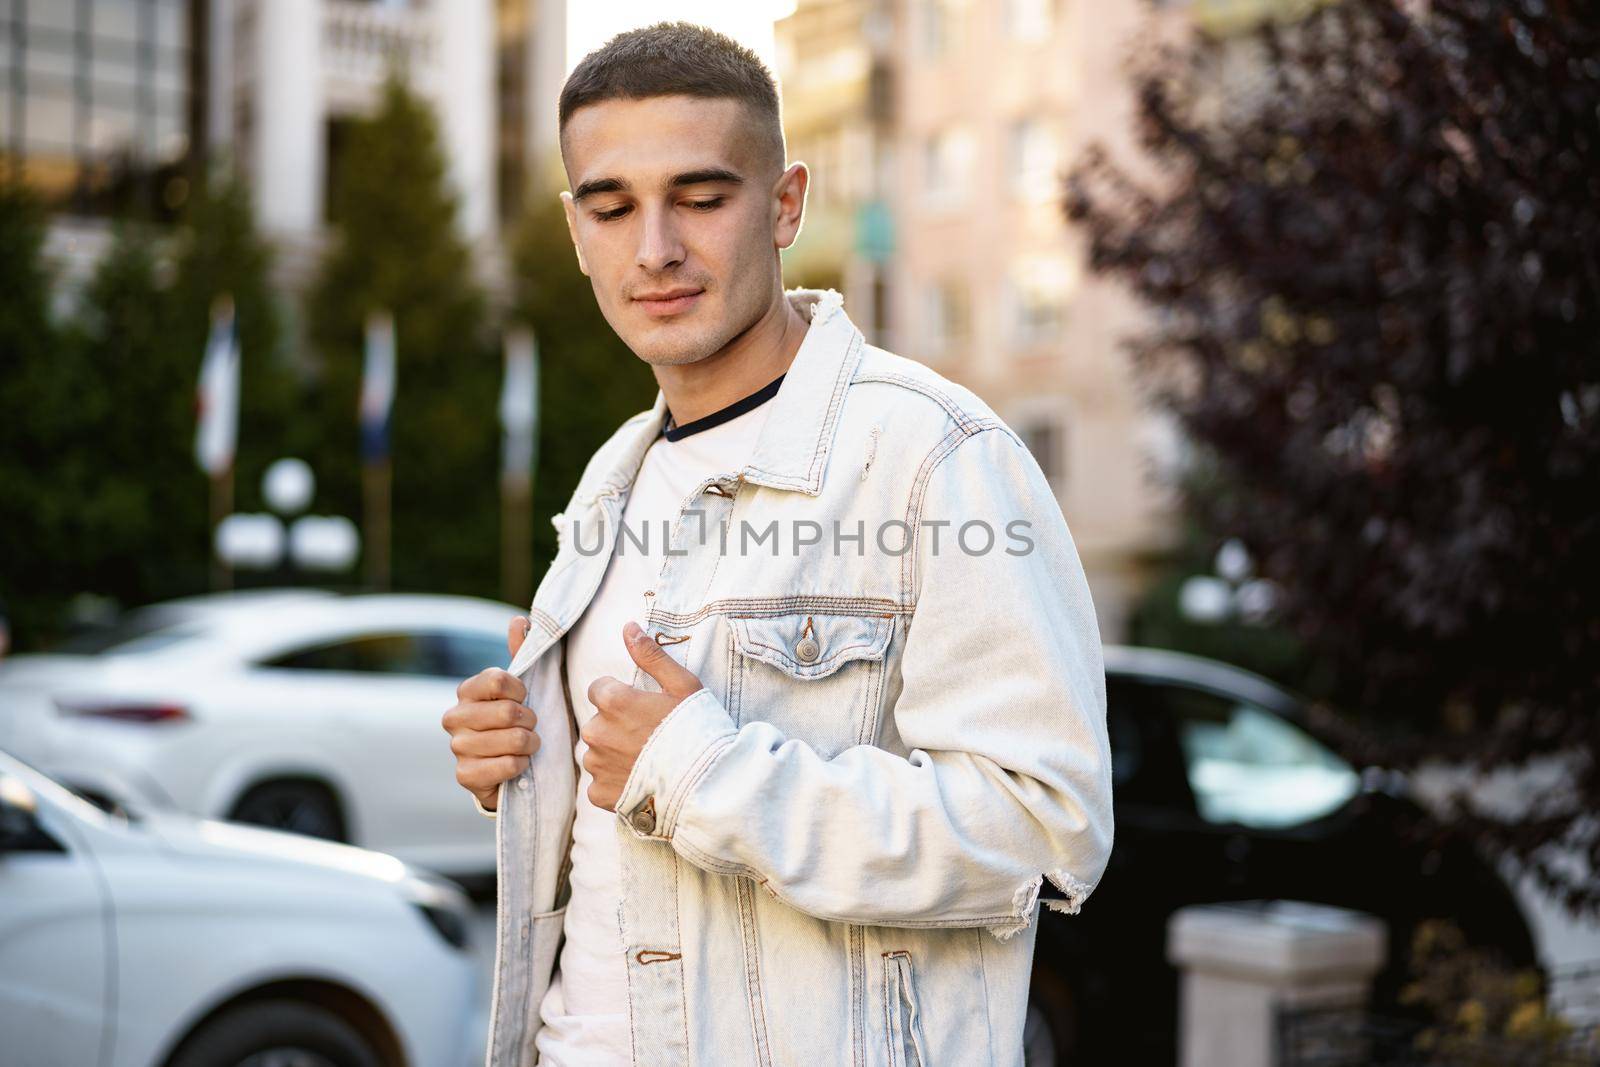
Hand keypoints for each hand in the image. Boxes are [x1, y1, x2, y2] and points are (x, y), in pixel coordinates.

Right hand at [441, 615, 540, 812]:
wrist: (509, 768)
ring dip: (529, 745)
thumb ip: (521, 653)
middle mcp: (454, 717)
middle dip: (531, 721)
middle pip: (509, 712)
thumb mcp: (522, 688)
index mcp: (467, 690)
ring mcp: (457, 747)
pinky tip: (518, 765)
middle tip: (532, 727)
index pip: (499, 680)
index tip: (526, 699)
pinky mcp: (464, 776)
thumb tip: (520, 620)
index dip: (522, 691)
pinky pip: (506, 766)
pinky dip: (520, 766)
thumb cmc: (517, 721)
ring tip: (527, 746)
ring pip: (513, 740)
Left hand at [581, 620, 704, 811]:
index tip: (645, 710)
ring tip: (647, 763)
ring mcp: (597, 765)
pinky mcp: (599, 794)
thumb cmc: (700, 730)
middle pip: (598, 722)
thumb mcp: (682, 685)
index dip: (623, 699)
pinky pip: (600, 783)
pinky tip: (641, 783)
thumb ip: (650, 656)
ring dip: (615, 755)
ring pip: (598, 753)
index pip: (599, 690)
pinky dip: (615, 784)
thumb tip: (628, 626)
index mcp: (613, 701)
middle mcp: (597, 732)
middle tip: (651, 738)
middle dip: (617, 727)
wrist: (709, 784)